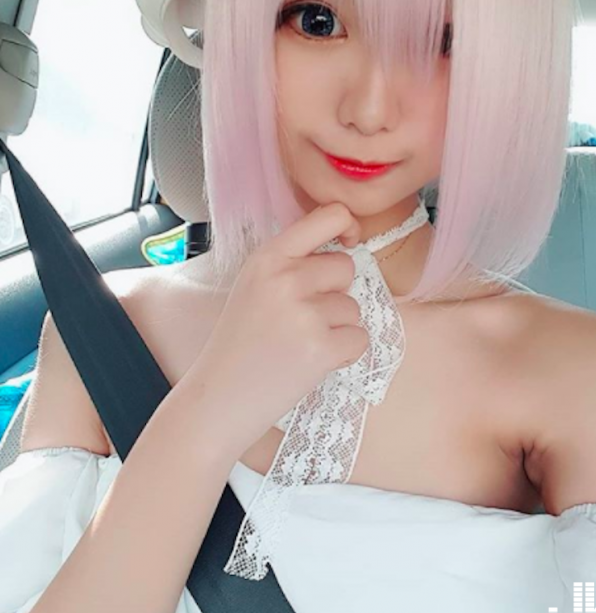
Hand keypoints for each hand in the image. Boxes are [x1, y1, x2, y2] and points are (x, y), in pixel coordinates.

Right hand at [194, 202, 368, 453]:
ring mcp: (304, 313)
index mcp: (268, 256)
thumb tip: (344, 246)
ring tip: (299, 343)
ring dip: (336, 327)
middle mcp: (286, 278)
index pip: (329, 215)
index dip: (348, 225)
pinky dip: (344, 353)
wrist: (219, 398)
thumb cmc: (241, 341)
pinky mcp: (321, 347)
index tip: (349, 241)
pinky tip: (312, 361)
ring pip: (353, 307)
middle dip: (335, 291)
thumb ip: (292, 262)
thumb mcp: (255, 284)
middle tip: (302, 317)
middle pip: (347, 266)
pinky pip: (359, 338)